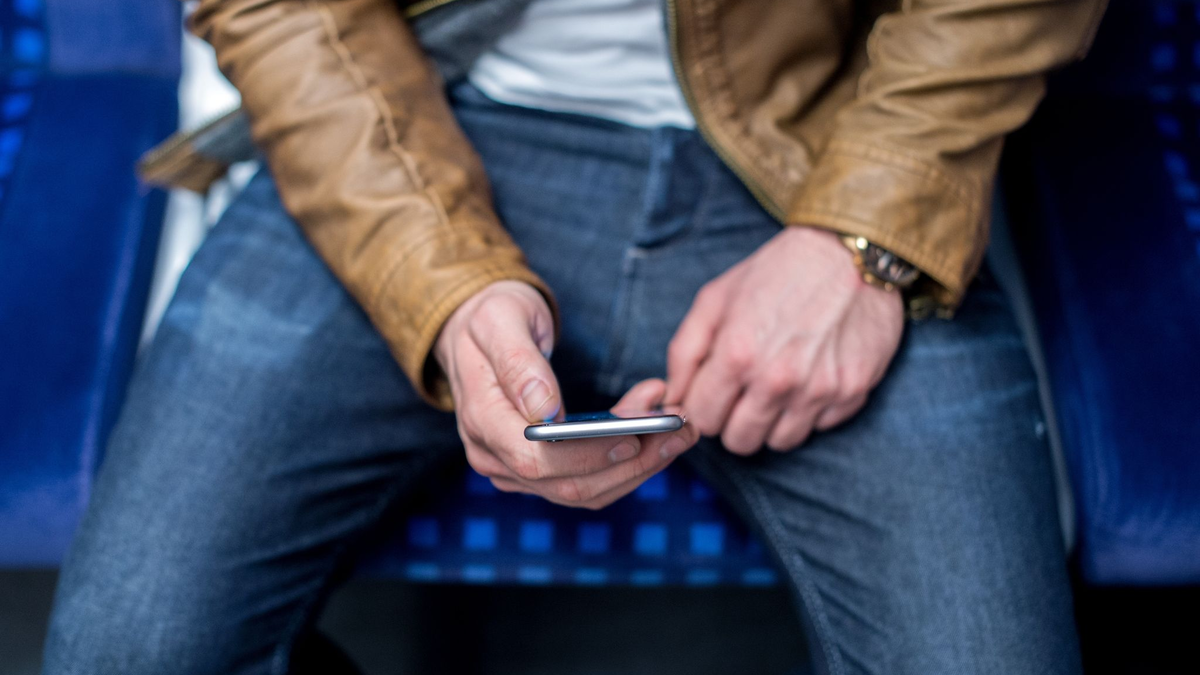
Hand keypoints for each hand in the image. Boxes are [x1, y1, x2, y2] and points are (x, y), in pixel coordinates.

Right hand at [435, 281, 696, 507]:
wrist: (476, 331)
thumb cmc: (489, 319)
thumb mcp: (499, 321)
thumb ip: (519, 362)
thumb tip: (545, 408)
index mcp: (481, 421)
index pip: (536, 460)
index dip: (588, 457)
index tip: (635, 437)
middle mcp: (495, 457)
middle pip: (569, 484)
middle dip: (633, 462)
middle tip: (681, 428)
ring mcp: (515, 469)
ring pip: (587, 490)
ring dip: (640, 464)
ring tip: (680, 428)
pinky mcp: (540, 470)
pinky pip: (589, 479)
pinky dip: (627, 461)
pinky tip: (657, 431)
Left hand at [664, 226, 903, 454]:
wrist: (848, 253)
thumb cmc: (776, 272)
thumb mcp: (715, 299)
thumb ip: (685, 352)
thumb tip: (672, 398)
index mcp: (737, 355)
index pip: (703, 420)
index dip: (703, 408)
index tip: (713, 394)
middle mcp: (777, 380)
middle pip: (740, 441)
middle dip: (734, 421)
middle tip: (743, 392)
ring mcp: (818, 390)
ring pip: (780, 442)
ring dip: (773, 421)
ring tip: (777, 385)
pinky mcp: (852, 392)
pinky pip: (819, 427)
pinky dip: (810, 411)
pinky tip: (810, 377)